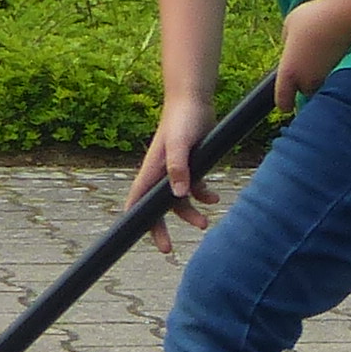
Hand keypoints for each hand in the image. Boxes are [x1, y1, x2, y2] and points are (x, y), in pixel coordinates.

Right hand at [134, 99, 218, 255]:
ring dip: (190, 212)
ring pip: (178, 200)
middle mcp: (160, 173)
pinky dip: (203, 195)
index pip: (137, 201)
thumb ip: (178, 168)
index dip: (137, 222)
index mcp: (151, 171)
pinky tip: (214, 198)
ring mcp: (175, 170)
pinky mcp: (191, 164)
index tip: (140, 239)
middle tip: (168, 250)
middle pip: (156, 208)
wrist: (194, 100)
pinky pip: (194, 187)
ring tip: (206, 223)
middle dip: (160, 228)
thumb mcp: (181, 144)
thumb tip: (177, 195)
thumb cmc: (183, 120)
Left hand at [271, 0, 350, 110]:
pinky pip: (335, 78)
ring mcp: (327, 79)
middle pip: (304, 92)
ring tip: (322, 55)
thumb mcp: (289, 25)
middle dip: (305, 83)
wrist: (344, 16)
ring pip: (321, 86)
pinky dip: (335, 71)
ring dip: (320, 77)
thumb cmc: (313, 18)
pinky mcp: (343, 74)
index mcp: (288, 72)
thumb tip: (292, 49)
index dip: (285, 103)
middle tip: (307, 62)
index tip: (287, 104)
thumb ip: (287, 42)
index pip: (283, 101)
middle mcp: (307, 81)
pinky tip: (336, 53)